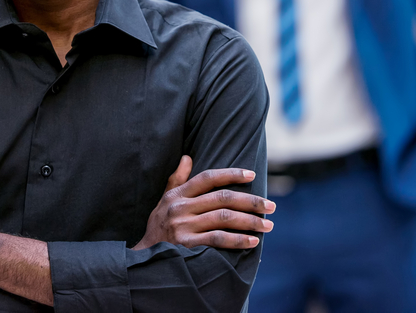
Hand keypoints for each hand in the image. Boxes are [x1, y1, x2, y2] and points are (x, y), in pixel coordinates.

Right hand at [135, 155, 273, 250]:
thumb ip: (176, 179)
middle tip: (271, 206)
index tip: (252, 174)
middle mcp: (180, 207)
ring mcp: (184, 226)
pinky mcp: (187, 244)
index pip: (207, 178)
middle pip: (222, 198)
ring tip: (268, 225)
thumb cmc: (159, 226)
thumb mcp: (163, 200)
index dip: (231, 174)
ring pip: (223, 218)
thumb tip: (187, 157)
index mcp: (177, 194)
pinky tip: (252, 241)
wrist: (144, 257)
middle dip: (250, 201)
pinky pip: (217, 239)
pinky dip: (237, 239)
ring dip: (249, 221)